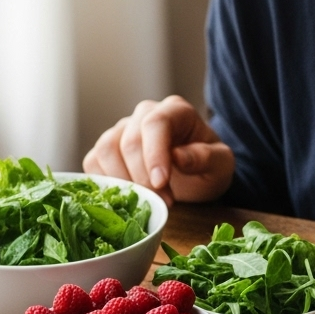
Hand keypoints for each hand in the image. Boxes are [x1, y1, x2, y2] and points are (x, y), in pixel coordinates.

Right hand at [83, 96, 234, 206]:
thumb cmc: (208, 167)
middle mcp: (144, 114)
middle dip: (143, 176)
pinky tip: (126, 198)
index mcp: (175, 111)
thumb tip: (178, 157)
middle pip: (129, 140)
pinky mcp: (107, 150)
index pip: (156, 123)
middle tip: (162, 202)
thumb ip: (206, 158)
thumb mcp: (221, 165)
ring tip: (147, 202)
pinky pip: (93, 162)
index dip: (154, 153)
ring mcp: (122, 130)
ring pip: (106, 150)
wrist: (196, 176)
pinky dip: (105, 183)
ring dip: (124, 182)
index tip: (160, 182)